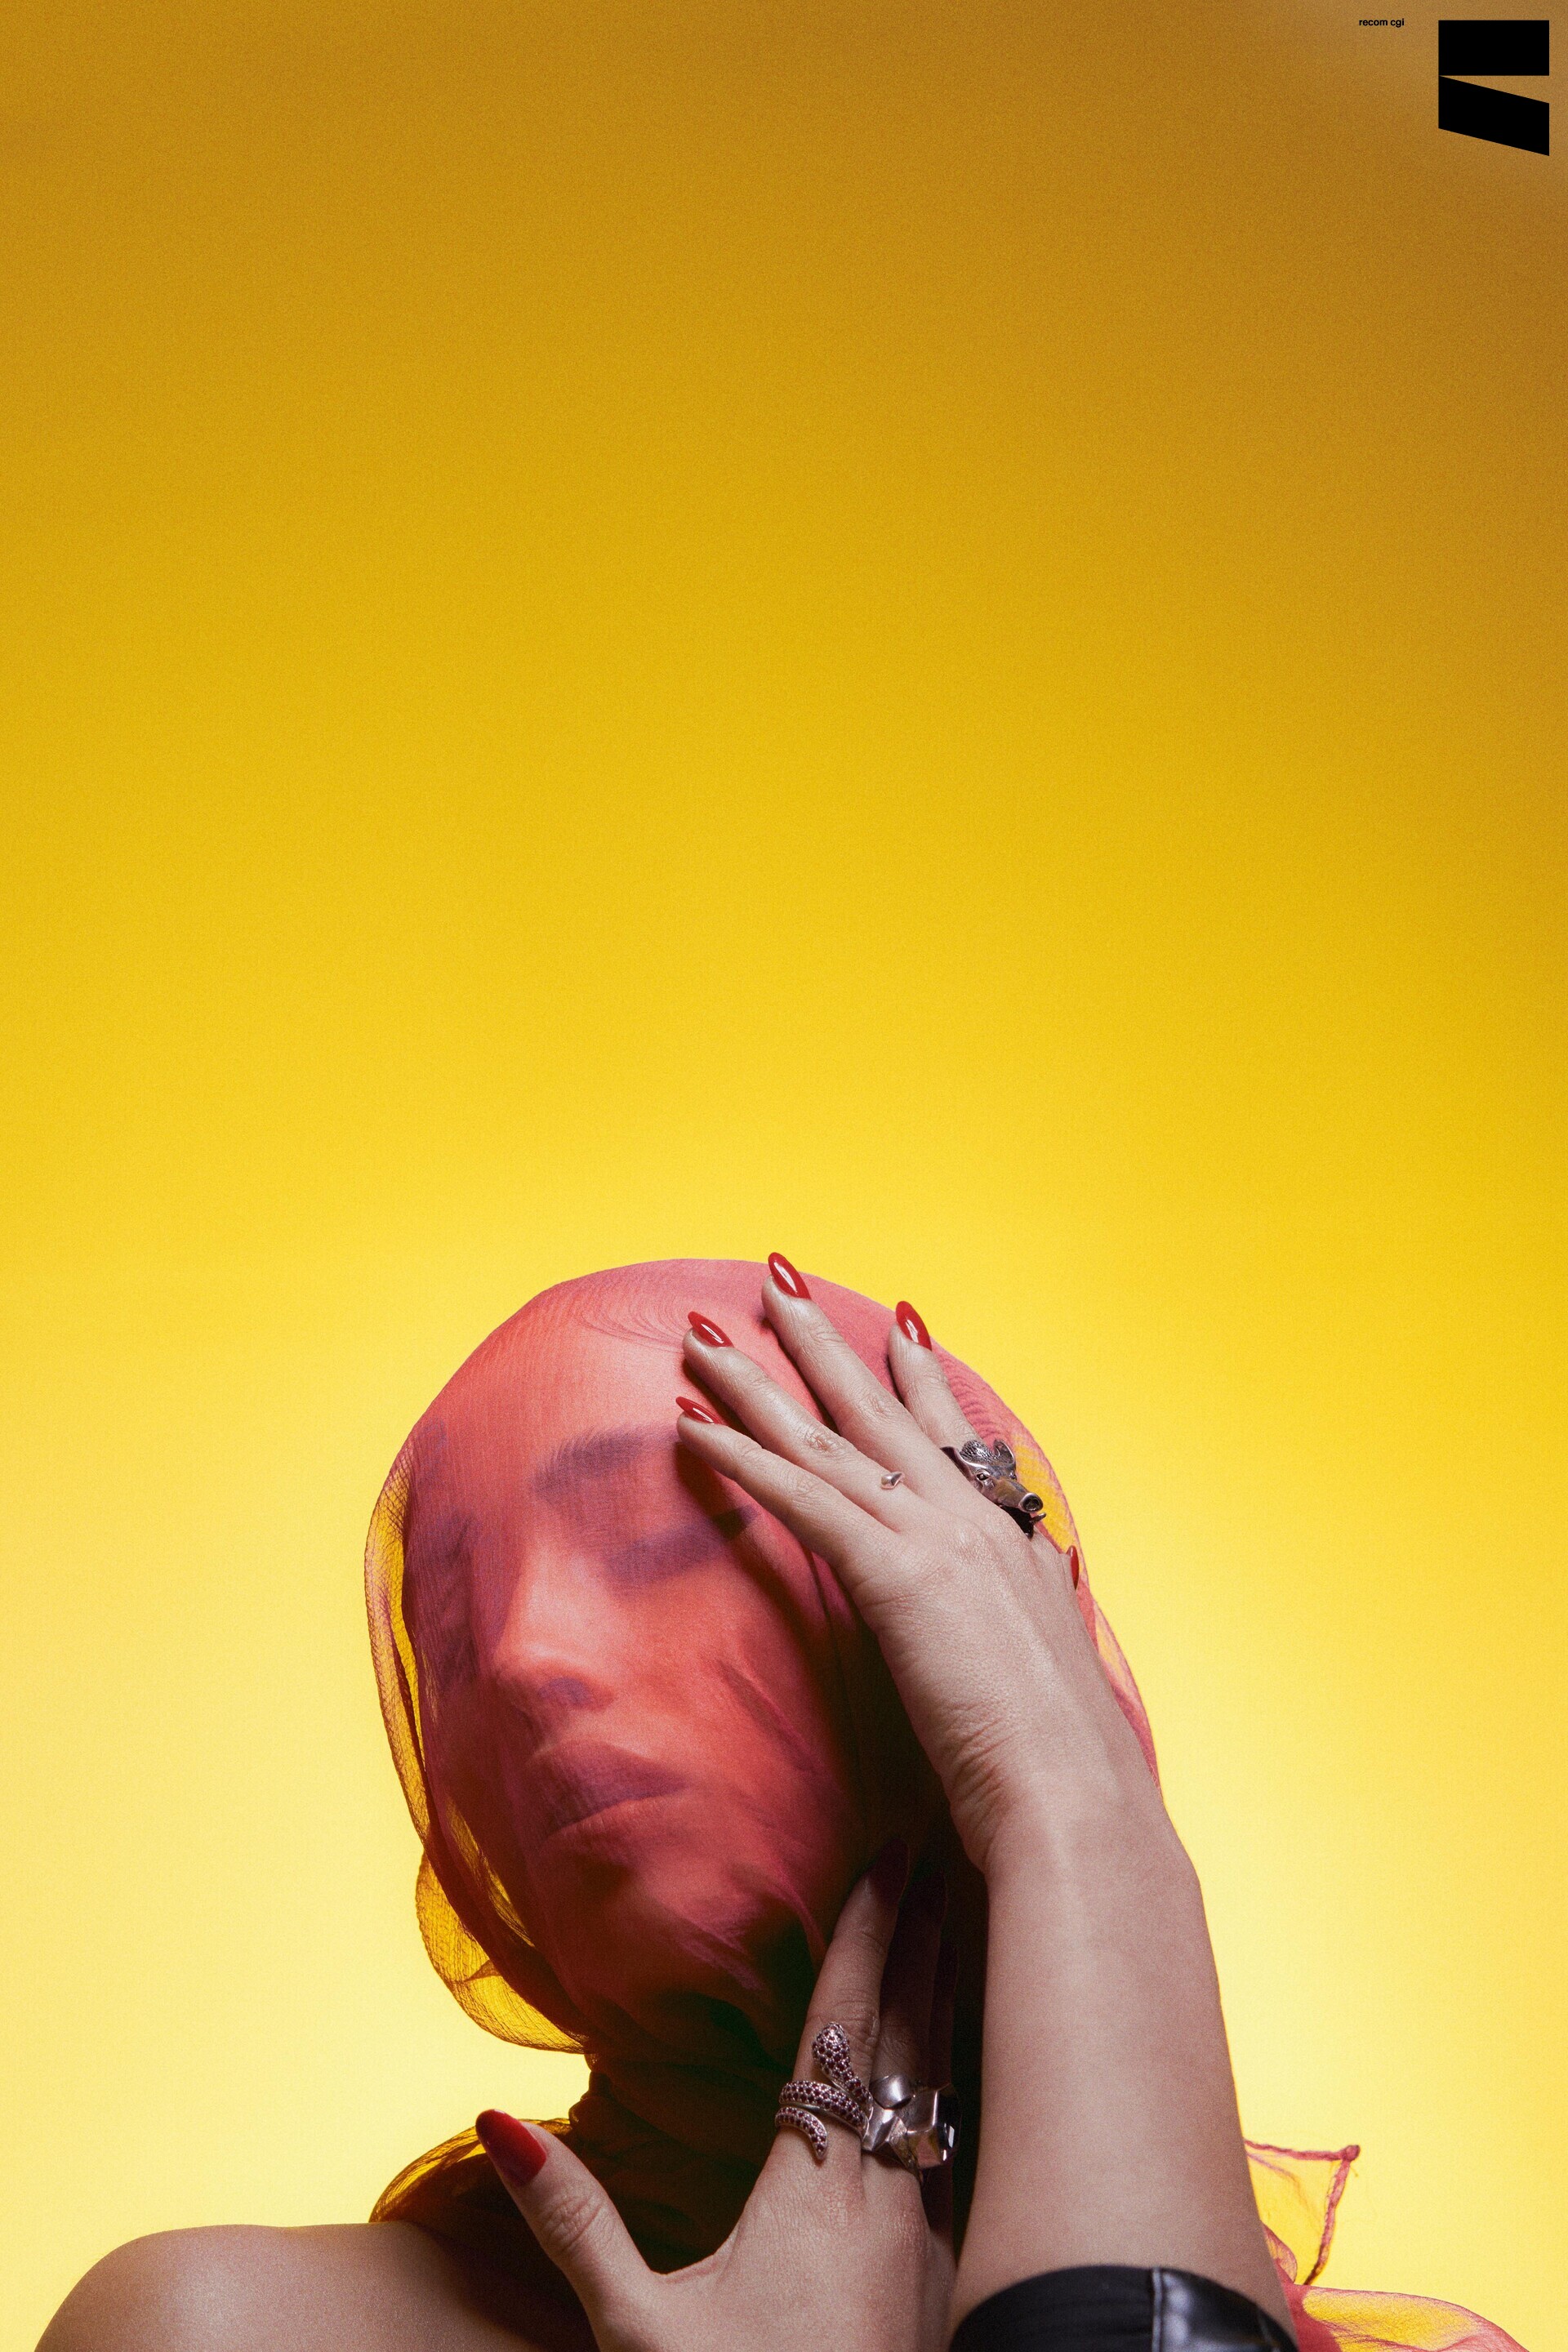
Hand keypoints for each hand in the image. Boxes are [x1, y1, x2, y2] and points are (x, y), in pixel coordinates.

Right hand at [476, 1848, 955, 2351]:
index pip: (847, 2024)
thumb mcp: (637, 2333)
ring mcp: (941, 2241)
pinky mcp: (961, 2284)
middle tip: (957, 1844)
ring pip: (958, 2087)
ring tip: (980, 1922)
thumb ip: (571, 2225)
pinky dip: (975, 2084)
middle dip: (938, 1933)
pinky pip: (973, 2149)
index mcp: (818, 2188)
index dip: (871, 1928)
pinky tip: (985, 2072)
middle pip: (921, 2033)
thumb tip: (495, 2124)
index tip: (895, 1848)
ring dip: (965, 1998)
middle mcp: (895, 2198)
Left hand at [675, 1270, 1162, 1874]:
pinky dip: (740, 1455)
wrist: (1076, 1800)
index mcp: (1012, 1543)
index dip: (919, 1376)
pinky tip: (691, 1425)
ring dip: (756, 1381)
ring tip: (707, 1333)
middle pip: (879, 1411)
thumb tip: (1037, 1596)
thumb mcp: (1049, 1672)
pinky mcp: (895, 1574)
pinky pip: (799, 1496)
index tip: (898, 1323)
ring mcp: (935, 1539)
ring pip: (826, 1439)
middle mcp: (973, 1521)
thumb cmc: (1062, 1766)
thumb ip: (1030, 1622)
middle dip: (821, 1341)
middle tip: (778, 1280)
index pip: (955, 1436)